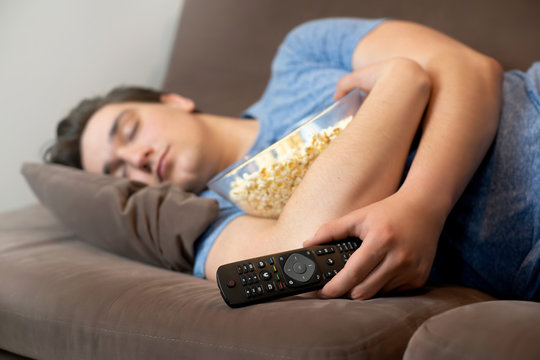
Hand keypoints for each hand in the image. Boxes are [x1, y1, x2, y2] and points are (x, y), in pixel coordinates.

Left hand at [304, 190, 443, 299]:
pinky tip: (382, 270)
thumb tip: (308, 243)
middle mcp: (399, 257)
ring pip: (378, 294)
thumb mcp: (358, 216)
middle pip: (364, 291)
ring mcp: (411, 270)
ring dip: (365, 288)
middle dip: (347, 291)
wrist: (425, 208)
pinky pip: (393, 292)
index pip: (353, 273)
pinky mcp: (419, 278)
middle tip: (338, 284)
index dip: (336, 286)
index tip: (323, 291)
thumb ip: (331, 230)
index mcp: (381, 240)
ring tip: (363, 272)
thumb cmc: (389, 212)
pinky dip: (382, 286)